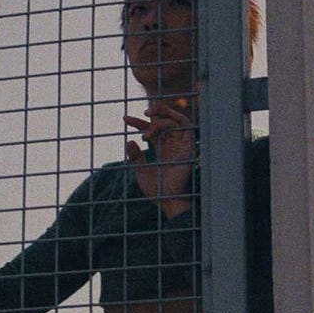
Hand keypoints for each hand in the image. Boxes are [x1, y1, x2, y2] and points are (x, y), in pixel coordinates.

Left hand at [124, 102, 196, 217]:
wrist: (168, 200)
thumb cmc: (156, 190)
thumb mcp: (141, 171)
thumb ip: (135, 157)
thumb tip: (129, 141)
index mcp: (163, 149)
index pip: (152, 130)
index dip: (139, 123)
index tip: (124, 120)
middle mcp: (173, 144)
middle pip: (164, 121)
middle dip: (155, 112)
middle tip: (143, 112)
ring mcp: (181, 144)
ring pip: (176, 119)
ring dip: (163, 113)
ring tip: (147, 115)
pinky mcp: (189, 146)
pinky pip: (186, 126)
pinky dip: (173, 120)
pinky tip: (158, 124)